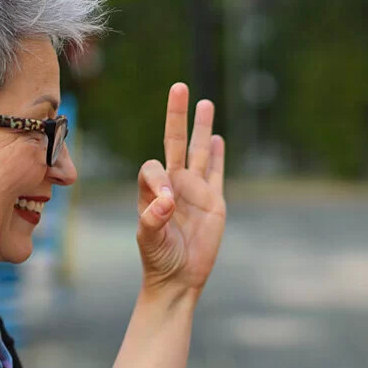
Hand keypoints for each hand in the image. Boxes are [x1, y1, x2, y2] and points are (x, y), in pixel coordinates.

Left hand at [136, 83, 225, 295]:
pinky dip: (217, 155)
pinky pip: (216, 172)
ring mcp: (194, 191)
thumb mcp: (150, 240)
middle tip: (180, 87)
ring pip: (198, 151)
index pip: (153, 168)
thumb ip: (153, 220)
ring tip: (205, 102)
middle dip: (177, 116)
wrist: (179, 279)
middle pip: (174, 142)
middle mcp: (173, 184)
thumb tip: (166, 200)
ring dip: (200, 127)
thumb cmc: (158, 260)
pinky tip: (216, 137)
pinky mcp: (214, 201)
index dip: (159, 179)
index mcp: (151, 191)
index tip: (167, 202)